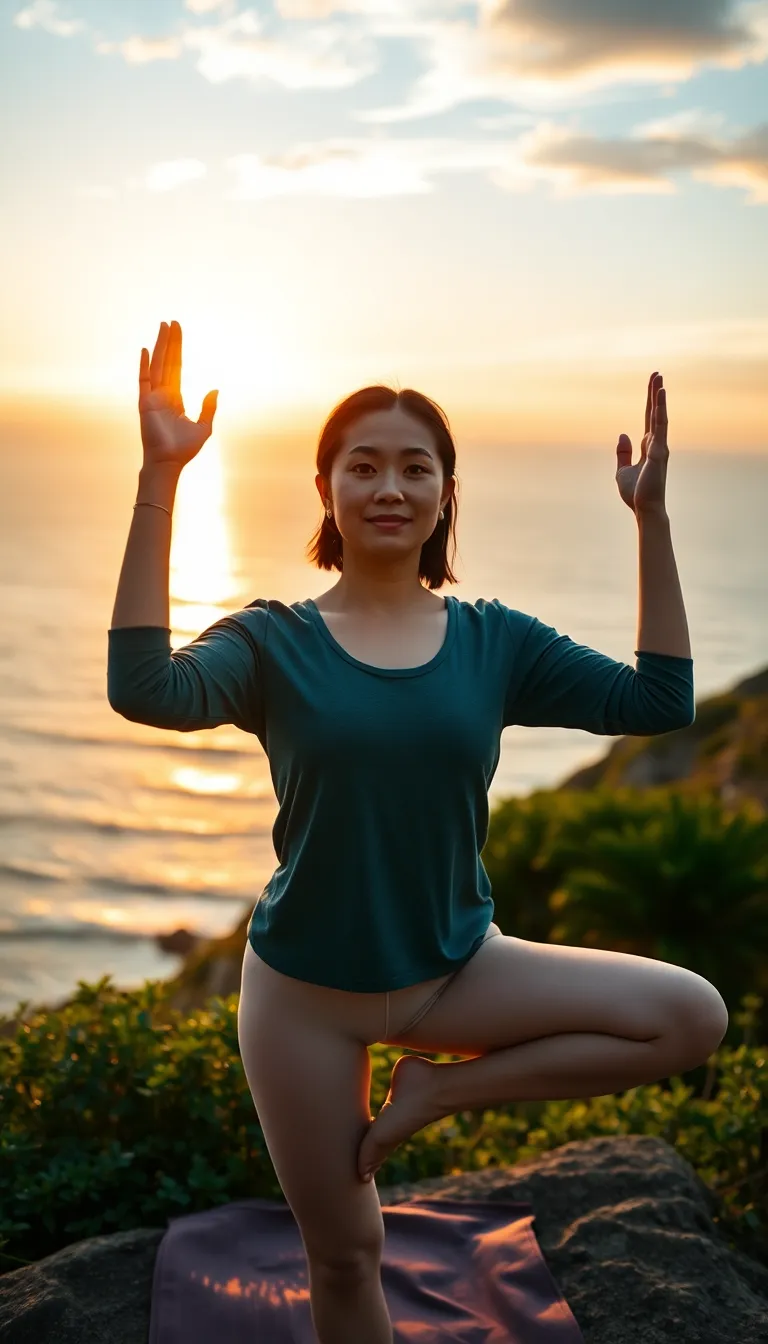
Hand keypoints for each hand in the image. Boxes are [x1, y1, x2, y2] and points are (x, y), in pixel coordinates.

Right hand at [138, 320, 217, 468]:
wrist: (169, 463)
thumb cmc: (184, 449)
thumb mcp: (204, 427)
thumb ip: (209, 407)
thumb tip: (215, 389)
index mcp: (175, 398)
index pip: (177, 368)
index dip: (178, 350)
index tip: (178, 332)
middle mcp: (163, 394)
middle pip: (167, 362)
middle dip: (170, 342)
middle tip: (172, 322)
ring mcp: (153, 397)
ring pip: (157, 365)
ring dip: (160, 346)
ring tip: (163, 326)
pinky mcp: (145, 403)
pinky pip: (144, 380)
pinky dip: (145, 365)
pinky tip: (146, 350)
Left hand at [615, 371, 668, 517]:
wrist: (644, 509)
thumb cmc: (635, 493)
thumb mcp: (622, 471)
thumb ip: (623, 453)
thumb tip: (623, 434)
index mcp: (648, 446)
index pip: (649, 418)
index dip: (650, 401)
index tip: (653, 384)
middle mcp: (656, 443)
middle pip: (655, 413)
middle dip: (655, 393)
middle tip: (657, 374)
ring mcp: (659, 447)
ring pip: (659, 417)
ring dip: (659, 398)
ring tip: (659, 380)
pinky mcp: (658, 453)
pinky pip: (659, 428)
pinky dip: (660, 412)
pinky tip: (660, 398)